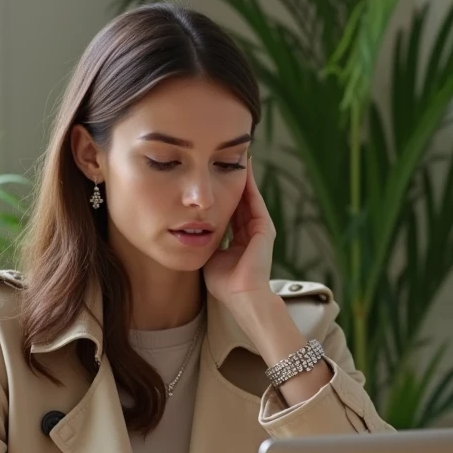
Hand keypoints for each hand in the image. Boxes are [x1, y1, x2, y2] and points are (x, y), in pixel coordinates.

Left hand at [203, 156, 274, 305]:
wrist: (242, 295)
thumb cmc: (224, 283)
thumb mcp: (209, 256)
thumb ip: (202, 241)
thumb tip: (187, 229)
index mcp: (238, 241)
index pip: (228, 213)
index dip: (220, 197)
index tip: (211, 179)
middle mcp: (250, 233)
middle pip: (239, 202)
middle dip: (231, 182)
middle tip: (224, 160)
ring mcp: (259, 230)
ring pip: (248, 197)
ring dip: (242, 178)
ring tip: (236, 157)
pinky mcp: (264, 228)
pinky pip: (255, 201)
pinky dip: (250, 184)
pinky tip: (244, 167)